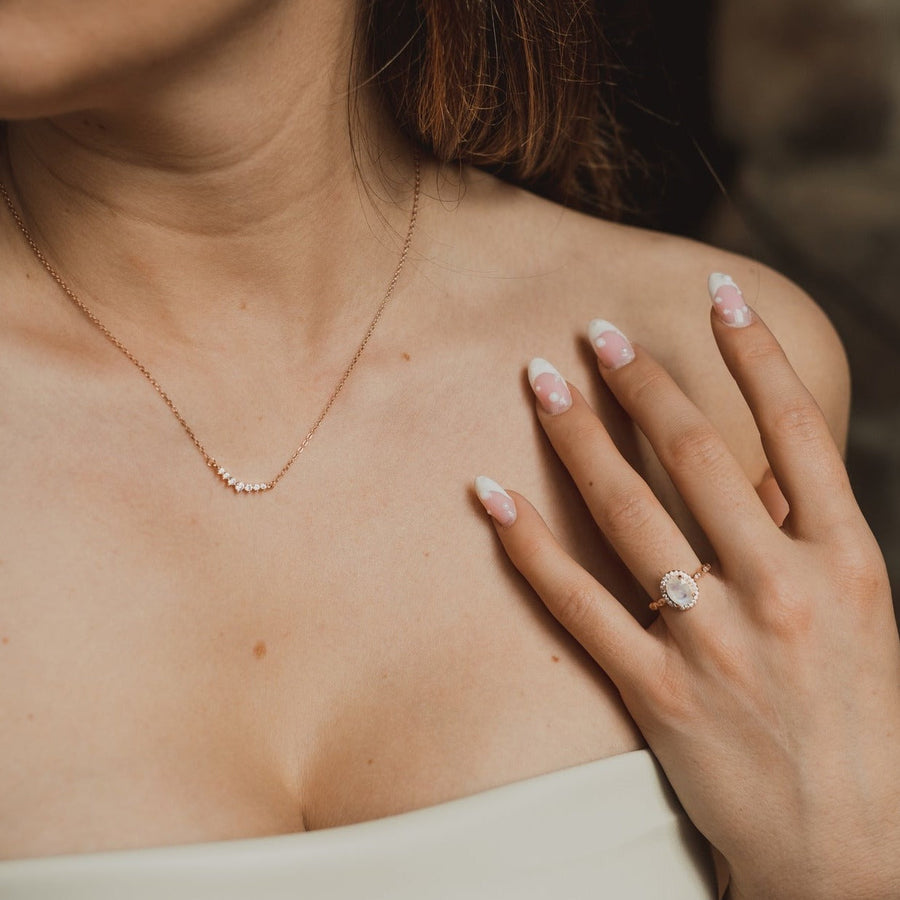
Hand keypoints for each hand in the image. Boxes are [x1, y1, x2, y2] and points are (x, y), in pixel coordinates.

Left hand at [475, 277, 899, 899]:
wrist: (852, 847)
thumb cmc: (861, 718)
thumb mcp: (862, 612)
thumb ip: (806, 533)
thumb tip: (745, 460)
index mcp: (847, 561)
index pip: (796, 428)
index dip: (754, 351)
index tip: (716, 291)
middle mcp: (781, 589)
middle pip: (696, 454)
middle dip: (643, 380)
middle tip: (595, 329)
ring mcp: (715, 642)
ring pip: (629, 512)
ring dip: (579, 436)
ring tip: (540, 379)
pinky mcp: (658, 693)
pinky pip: (577, 603)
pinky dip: (527, 545)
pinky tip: (488, 495)